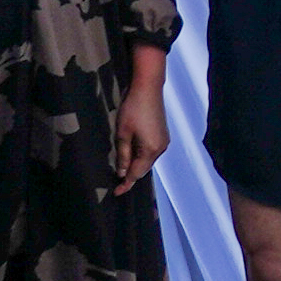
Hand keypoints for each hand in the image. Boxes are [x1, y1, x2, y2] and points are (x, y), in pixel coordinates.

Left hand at [112, 55, 168, 195]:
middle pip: (144, 168)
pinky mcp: (163, 135)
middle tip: (117, 182)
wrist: (148, 88)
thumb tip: (122, 173)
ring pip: (148, 160)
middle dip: (131, 175)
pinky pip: (151, 152)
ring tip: (122, 167)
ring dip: (136, 165)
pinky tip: (132, 153)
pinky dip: (141, 156)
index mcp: (151, 150)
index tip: (116, 193)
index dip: (126, 184)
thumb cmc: (133, 109)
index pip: (137, 173)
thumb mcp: (123, 134)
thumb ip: (123, 155)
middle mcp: (161, 148)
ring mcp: (164, 141)